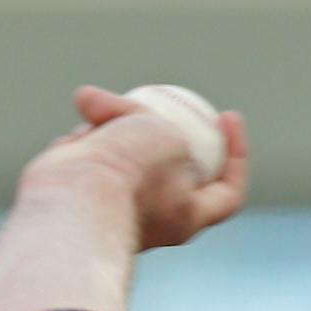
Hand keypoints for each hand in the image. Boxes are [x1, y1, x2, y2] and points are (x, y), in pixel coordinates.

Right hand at [20, 86, 251, 251]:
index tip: (228, 116)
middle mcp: (153, 216)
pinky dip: (83, 138)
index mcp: (188, 215)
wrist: (73, 197)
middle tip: (151, 95)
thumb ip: (160, 126)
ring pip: (121, 150)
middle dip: (153, 120)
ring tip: (92, 105)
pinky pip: (87, 154)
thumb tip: (109, 111)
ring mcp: (114, 204)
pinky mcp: (78, 191)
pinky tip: (76, 136)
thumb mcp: (169, 137)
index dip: (236, 154)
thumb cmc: (132, 173)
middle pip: (166, 160)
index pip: (226, 192)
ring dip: (109, 119)